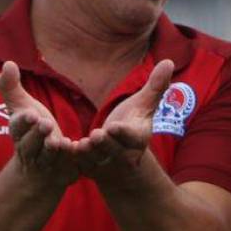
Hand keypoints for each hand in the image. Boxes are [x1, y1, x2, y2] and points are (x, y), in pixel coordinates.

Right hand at [0, 61, 79, 188]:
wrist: (42, 170)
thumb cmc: (32, 131)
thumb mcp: (22, 108)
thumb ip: (12, 88)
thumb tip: (8, 63)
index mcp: (20, 133)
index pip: (18, 127)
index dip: (23, 122)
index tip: (31, 114)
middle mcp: (30, 150)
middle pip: (30, 145)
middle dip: (37, 135)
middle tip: (45, 124)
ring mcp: (47, 164)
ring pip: (48, 158)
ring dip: (53, 149)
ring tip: (60, 141)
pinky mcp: (64, 171)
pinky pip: (68, 167)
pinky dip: (72, 160)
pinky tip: (78, 150)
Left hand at [74, 59, 173, 179]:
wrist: (123, 157)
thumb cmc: (133, 124)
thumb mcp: (144, 106)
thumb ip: (155, 86)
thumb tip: (169, 61)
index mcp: (138, 138)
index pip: (132, 136)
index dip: (123, 133)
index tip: (114, 127)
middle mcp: (124, 155)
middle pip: (114, 150)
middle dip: (105, 144)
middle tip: (96, 135)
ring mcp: (107, 164)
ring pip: (95, 160)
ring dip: (87, 154)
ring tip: (79, 145)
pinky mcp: (91, 169)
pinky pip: (80, 165)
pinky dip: (71, 159)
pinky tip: (62, 149)